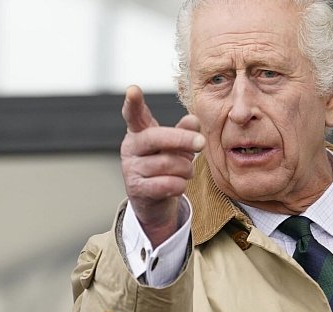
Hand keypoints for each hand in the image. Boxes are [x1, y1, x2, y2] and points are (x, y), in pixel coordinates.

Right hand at [120, 85, 204, 245]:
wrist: (153, 200)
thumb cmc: (165, 165)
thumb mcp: (176, 146)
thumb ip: (184, 131)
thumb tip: (193, 121)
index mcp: (139, 131)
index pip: (134, 114)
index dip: (133, 103)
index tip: (132, 90)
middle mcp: (130, 147)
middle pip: (157, 138)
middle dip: (182, 140)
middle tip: (202, 142)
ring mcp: (131, 168)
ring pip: (168, 164)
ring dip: (186, 168)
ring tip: (186, 171)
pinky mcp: (137, 189)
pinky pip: (167, 184)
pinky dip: (180, 184)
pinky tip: (179, 184)